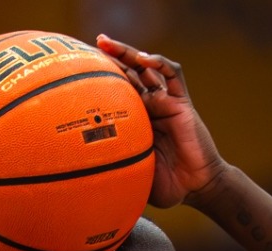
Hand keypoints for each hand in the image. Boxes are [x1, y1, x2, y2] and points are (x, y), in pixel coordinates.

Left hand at [96, 34, 228, 209]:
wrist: (196, 188)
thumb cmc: (166, 185)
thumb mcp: (132, 174)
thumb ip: (113, 170)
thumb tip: (81, 182)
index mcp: (135, 121)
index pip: (115, 92)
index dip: (99, 80)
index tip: (76, 71)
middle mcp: (149, 107)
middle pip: (127, 73)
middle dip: (109, 58)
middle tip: (90, 46)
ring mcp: (165, 102)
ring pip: (146, 68)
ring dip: (127, 53)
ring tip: (106, 43)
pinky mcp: (182, 103)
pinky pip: (173, 75)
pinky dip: (159, 63)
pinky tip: (144, 59)